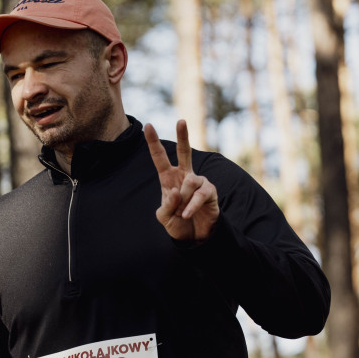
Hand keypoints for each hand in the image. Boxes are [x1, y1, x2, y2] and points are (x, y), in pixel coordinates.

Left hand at [145, 120, 219, 241]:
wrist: (195, 237)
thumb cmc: (178, 223)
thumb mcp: (164, 217)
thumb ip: (166, 205)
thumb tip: (176, 190)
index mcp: (169, 178)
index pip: (160, 158)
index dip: (154, 142)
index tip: (148, 126)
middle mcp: (184, 176)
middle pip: (184, 151)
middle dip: (183, 135)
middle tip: (181, 120)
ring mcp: (198, 182)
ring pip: (190, 181)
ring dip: (183, 198)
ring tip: (182, 212)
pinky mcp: (210, 191)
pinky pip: (200, 194)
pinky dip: (191, 206)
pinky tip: (187, 214)